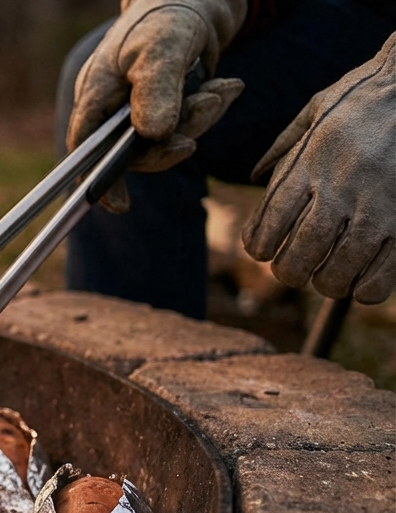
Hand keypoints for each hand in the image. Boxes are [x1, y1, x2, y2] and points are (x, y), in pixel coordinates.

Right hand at [69, 0, 247, 210]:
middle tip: (209, 104)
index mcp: (96, 93)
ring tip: (223, 88)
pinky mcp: (166, 111)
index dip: (97, 179)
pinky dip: (210, 111)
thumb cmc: (168, 16)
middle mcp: (113, 109)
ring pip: (168, 141)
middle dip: (178, 135)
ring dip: (202, 118)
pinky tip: (227, 86)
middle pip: (136, 150)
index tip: (119, 205)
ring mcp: (139, 112)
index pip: (86, 148)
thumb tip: (151, 136)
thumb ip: (155, 89)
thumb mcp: (163, 48)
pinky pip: (188, 128)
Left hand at [243, 33, 395, 304]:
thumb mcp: (318, 108)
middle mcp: (339, 187)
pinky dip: (367, 290)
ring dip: (328, 284)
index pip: (267, 226)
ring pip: (338, 272)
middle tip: (294, 271)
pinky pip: (384, 276)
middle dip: (290, 273)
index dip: (258, 247)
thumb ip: (286, 144)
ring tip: (329, 278)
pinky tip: (363, 285)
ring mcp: (378, 205)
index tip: (263, 249)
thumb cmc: (370, 94)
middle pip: (299, 256)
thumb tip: (257, 175)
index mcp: (309, 163)